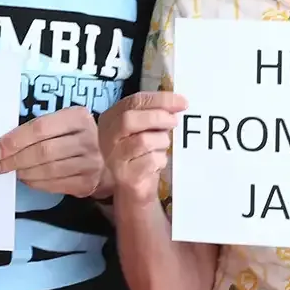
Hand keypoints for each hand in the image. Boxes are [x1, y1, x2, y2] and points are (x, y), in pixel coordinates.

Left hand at [0, 106, 105, 196]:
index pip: (40, 128)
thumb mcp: (63, 122)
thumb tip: (4, 145)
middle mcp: (88, 140)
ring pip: (48, 170)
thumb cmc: (75, 134)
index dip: (14, 140)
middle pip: (43, 151)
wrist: (109, 153)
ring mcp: (90, 163)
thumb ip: (39, 129)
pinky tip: (26, 179)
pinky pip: (55, 185)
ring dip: (23, 172)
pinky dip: (36, 183)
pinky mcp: (88, 183)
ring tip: (10, 171)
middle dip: (14, 159)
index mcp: (78, 117)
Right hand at [96, 91, 187, 205]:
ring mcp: (114, 157)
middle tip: (174, 121)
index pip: (134, 101)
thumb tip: (179, 103)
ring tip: (162, 147)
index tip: (182, 102)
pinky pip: (150, 161)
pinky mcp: (125, 175)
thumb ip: (157, 114)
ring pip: (143, 141)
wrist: (133, 189)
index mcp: (111, 118)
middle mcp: (107, 136)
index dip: (160, 99)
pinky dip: (160, 160)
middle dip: (157, 117)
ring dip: (161, 141)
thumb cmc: (141, 154)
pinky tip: (157, 162)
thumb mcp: (146, 129)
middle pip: (129, 119)